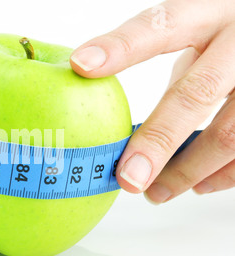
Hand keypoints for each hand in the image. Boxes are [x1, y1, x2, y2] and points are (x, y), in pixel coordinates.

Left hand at [70, 0, 234, 203]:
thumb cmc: (226, 41)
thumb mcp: (199, 35)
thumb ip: (168, 64)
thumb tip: (121, 113)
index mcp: (209, 13)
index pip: (161, 25)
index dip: (120, 46)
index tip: (80, 65)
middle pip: (198, 93)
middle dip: (157, 141)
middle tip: (127, 177)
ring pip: (230, 134)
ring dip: (187, 171)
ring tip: (154, 192)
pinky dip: (222, 176)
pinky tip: (198, 185)